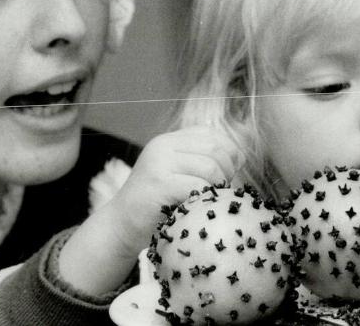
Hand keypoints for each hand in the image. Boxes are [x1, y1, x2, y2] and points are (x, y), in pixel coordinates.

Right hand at [110, 125, 244, 254]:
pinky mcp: (160, 184)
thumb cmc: (155, 204)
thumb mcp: (175, 173)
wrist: (120, 225)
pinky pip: (198, 186)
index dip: (229, 151)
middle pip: (215, 148)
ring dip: (219, 186)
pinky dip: (208, 198)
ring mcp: (160, 163)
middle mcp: (162, 146)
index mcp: (168, 141)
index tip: (231, 171)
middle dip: (228, 169)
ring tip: (213, 199)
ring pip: (210, 167)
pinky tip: (203, 208)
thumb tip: (240, 155)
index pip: (211, 134)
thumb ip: (200, 160)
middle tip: (223, 189)